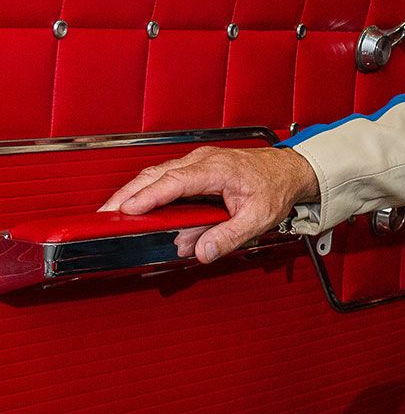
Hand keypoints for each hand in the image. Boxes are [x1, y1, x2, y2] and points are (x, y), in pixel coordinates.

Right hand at [99, 146, 319, 264]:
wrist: (289, 170)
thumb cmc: (275, 186)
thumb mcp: (258, 217)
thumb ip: (229, 236)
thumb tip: (202, 252)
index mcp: (217, 168)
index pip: (174, 181)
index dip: (148, 197)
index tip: (127, 211)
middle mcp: (203, 161)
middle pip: (155, 176)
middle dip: (127, 195)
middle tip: (105, 217)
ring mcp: (198, 164)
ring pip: (158, 178)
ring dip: (139, 198)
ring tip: (120, 221)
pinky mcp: (197, 171)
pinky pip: (169, 184)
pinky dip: (155, 199)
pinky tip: (154, 221)